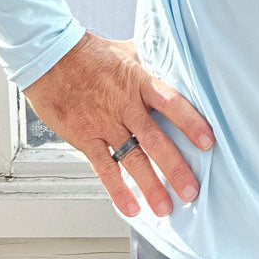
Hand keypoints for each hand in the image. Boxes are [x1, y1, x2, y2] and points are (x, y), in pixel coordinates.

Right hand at [22, 31, 213, 216]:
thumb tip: (175, 64)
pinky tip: (131, 207)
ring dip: (150, 185)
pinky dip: (117, 190)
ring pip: (132, 159)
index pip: (172, 104)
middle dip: (175, 168)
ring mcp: (105, 124)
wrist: (51, 57)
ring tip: (165, 208)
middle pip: (155, 140)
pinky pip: (103, 168)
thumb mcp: (129, 51)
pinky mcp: (85, 138)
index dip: (191, 122)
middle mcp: (125, 106)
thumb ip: (152, 63)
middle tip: (191, 190)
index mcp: (140, 83)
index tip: (208, 141)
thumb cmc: (90, 53)